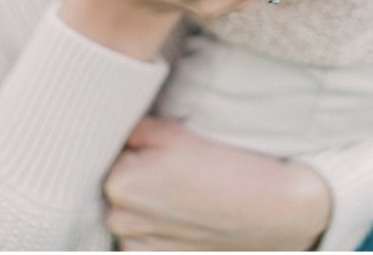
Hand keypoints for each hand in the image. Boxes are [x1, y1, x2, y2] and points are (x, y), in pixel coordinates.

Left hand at [105, 117, 331, 250]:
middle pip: (115, 184)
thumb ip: (131, 129)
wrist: (265, 210)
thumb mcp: (171, 132)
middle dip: (135, 172)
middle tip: (171, 166)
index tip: (157, 147)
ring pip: (127, 210)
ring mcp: (136, 246)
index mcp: (119, 182)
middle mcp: (120, 220)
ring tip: (182, 190)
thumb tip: (111, 128)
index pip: (107, 153)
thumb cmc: (219, 165)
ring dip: (144, 200)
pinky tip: (184, 212)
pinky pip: (140, 235)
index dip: (133, 146)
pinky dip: (155, 224)